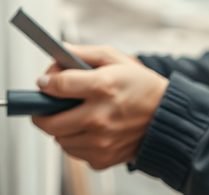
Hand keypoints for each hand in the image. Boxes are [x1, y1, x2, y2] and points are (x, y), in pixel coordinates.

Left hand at [31, 44, 168, 169]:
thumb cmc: (141, 86)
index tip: (44, 83)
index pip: (58, 86)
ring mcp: (101, 142)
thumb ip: (84, 53)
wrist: (166, 117)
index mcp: (102, 87)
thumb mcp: (116, 59)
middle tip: (46, 105)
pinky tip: (88, 130)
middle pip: (50, 121)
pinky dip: (75, 142)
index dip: (46, 82)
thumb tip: (60, 51)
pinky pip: (74, 152)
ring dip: (60, 127)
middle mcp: (99, 117)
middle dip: (42, 111)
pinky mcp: (103, 158)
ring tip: (74, 115)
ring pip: (59, 139)